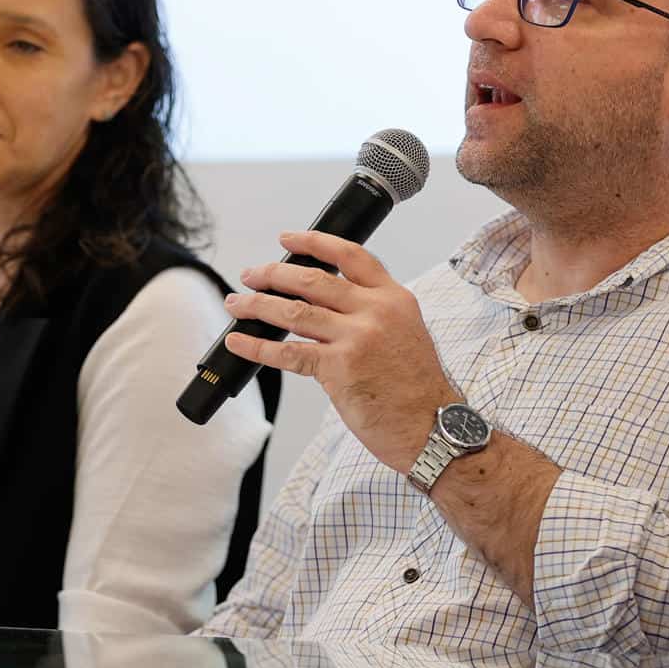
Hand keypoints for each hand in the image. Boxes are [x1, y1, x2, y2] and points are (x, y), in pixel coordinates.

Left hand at [223, 230, 457, 474]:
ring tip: (236, 303)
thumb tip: (324, 302)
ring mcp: (356, 339)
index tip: (288, 239)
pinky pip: (288, 353)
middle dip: (274, 274)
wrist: (432, 427)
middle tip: (251, 274)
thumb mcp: (405, 333)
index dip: (313, 243)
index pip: (350, 255)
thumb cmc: (417, 388)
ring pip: (294, 311)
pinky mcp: (339, 368)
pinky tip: (240, 341)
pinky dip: (257, 346)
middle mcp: (375, 312)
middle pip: (313, 279)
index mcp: (393, 298)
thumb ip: (371, 312)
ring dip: (258, 305)